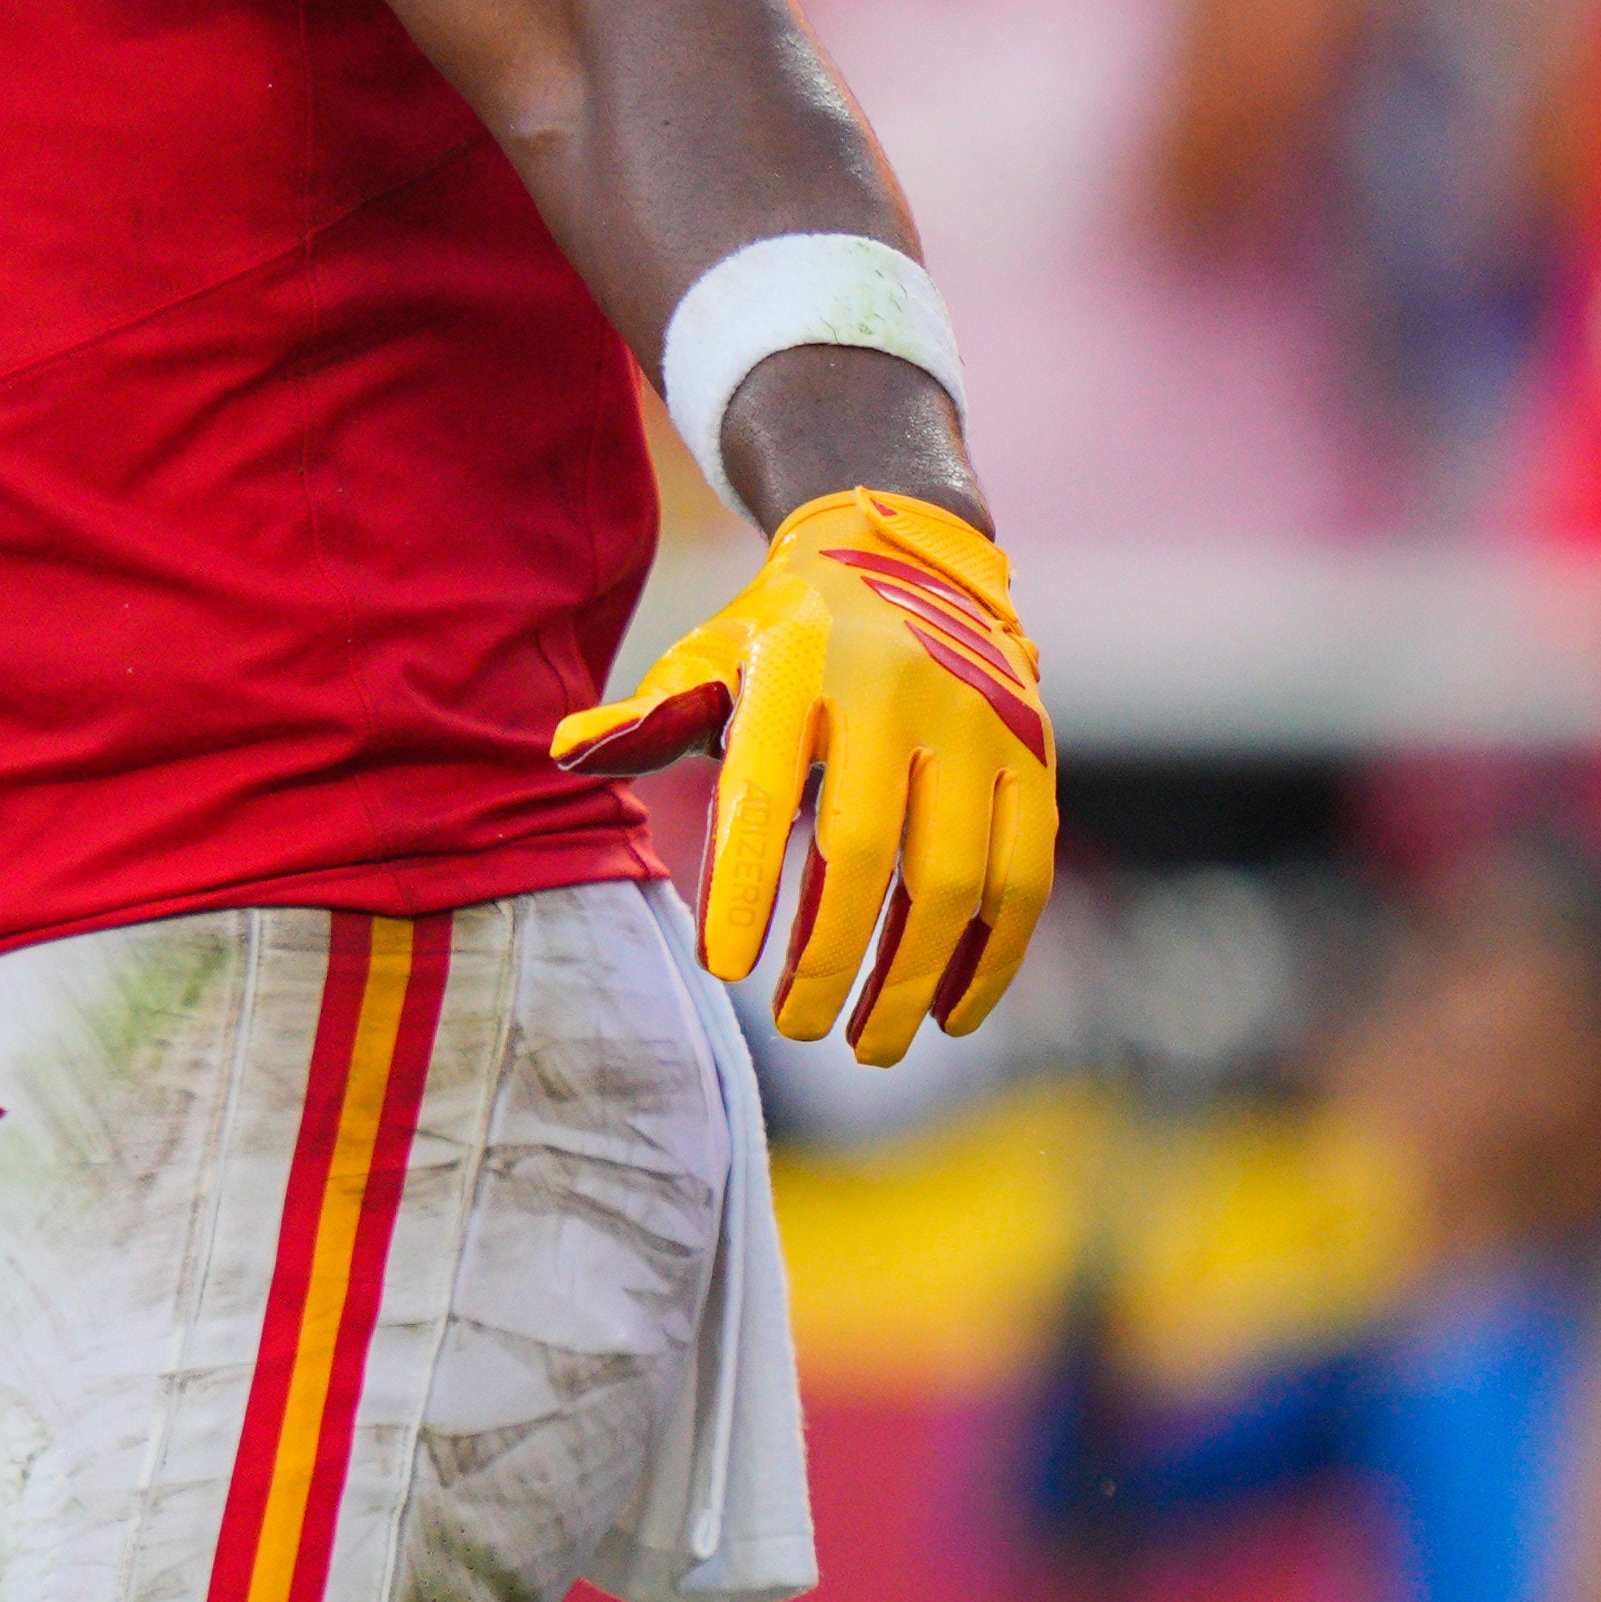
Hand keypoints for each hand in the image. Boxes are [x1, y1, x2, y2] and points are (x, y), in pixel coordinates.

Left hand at [557, 485, 1054, 1061]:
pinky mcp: (1035, 755)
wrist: (907, 557)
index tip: (722, 970)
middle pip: (864, 851)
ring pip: (956, 879)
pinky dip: (994, 955)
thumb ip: (652, 715)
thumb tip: (565, 753)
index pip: (761, 790)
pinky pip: (1026, 875)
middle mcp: (896, 690)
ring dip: (915, 976)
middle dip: (829, 954)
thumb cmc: (782, 635)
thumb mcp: (710, 654)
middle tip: (797, 1029)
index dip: (743, 885)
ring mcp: (978, 723)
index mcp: (798, 665)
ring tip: (871, 1043)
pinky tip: (955, 1014)